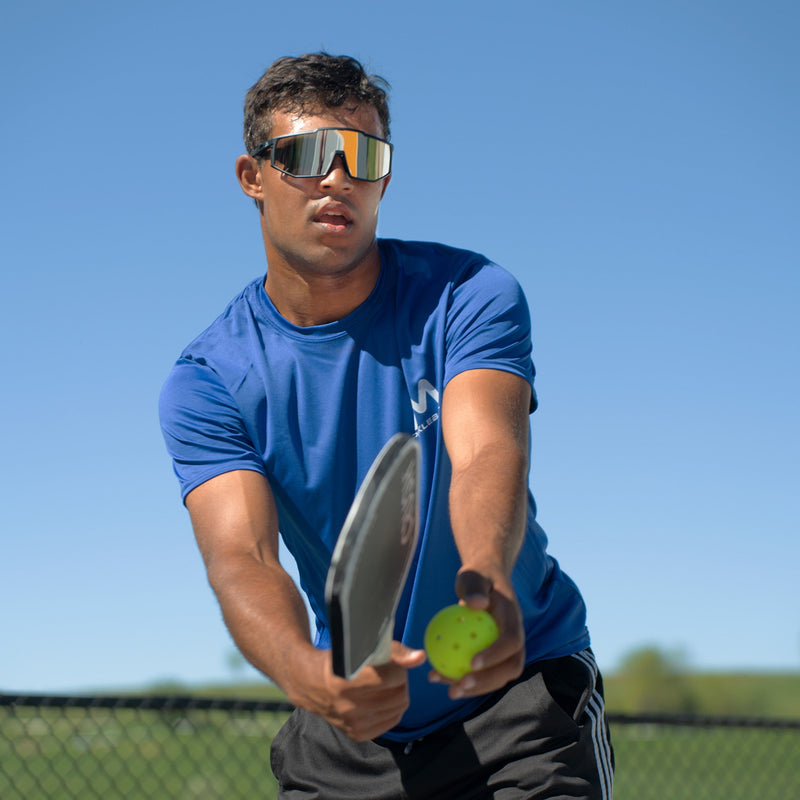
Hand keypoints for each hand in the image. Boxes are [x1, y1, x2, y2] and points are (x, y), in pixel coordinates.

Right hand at [299, 642, 425, 741]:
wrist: (311, 683)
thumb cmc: (339, 660)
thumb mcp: (361, 649)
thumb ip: (394, 652)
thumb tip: (420, 657)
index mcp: (347, 682)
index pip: (393, 677)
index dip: (398, 666)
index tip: (392, 662)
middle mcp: (349, 707)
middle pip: (399, 694)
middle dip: (400, 680)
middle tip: (391, 673)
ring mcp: (353, 724)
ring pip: (399, 708)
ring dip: (398, 693)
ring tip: (387, 685)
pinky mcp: (358, 734)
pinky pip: (392, 721)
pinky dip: (393, 708)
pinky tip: (383, 699)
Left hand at [430, 569, 524, 699]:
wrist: (486, 580)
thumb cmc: (478, 576)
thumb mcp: (473, 576)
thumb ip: (474, 588)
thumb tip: (476, 604)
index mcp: (513, 618)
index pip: (512, 641)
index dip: (496, 655)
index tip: (472, 663)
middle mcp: (516, 637)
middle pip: (510, 667)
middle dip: (487, 681)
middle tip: (460, 685)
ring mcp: (507, 649)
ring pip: (498, 676)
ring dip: (476, 688)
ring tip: (450, 691)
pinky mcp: (495, 656)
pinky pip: (483, 673)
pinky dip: (465, 679)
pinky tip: (440, 678)